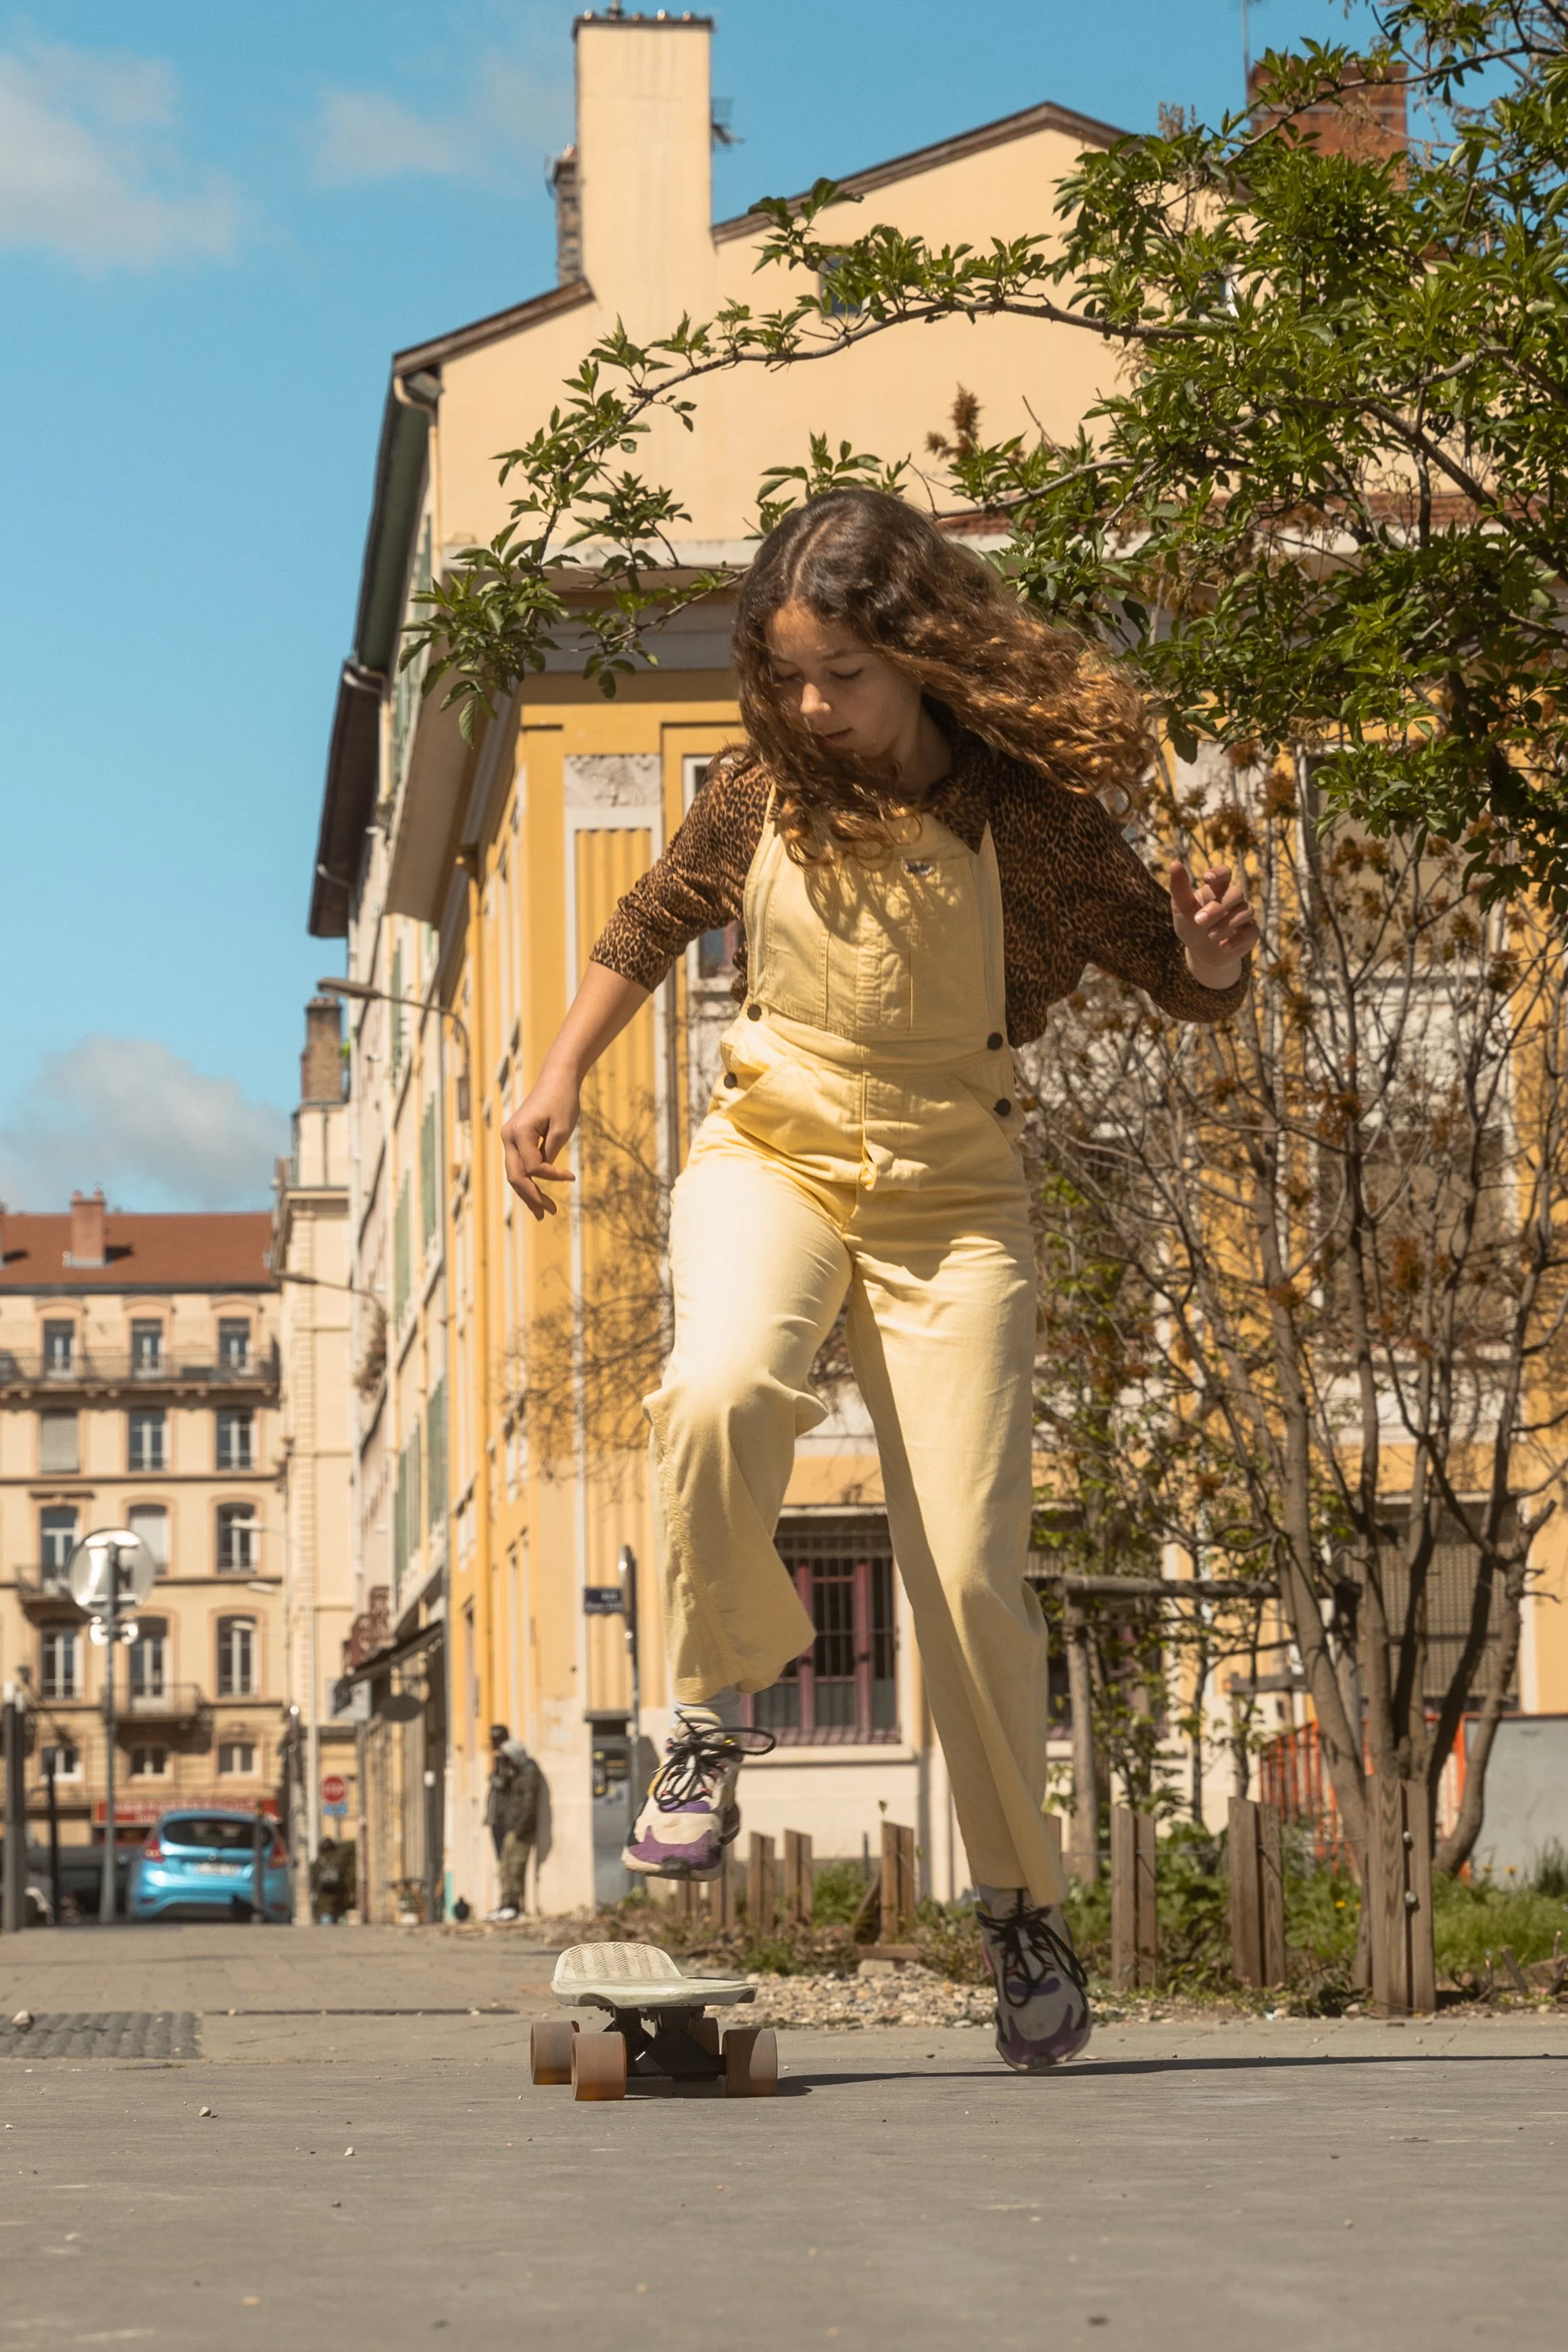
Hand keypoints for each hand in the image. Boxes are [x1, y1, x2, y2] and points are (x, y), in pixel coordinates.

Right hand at [501, 1068, 579, 1219]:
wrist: (557, 1078)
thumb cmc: (563, 1100)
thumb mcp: (562, 1129)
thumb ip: (551, 1154)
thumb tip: (543, 1176)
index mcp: (519, 1132)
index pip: (533, 1167)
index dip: (552, 1177)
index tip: (571, 1177)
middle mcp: (508, 1136)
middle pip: (516, 1176)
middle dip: (531, 1197)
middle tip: (548, 1214)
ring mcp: (509, 1137)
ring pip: (515, 1173)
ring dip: (528, 1192)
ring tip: (543, 1211)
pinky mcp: (515, 1138)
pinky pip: (519, 1164)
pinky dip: (529, 1179)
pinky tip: (539, 1193)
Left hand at [1169, 859, 1259, 986]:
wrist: (1200, 953)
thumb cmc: (1190, 925)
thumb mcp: (1181, 908)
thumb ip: (1179, 888)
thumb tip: (1175, 863)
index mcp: (1217, 889)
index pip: (1225, 873)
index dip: (1219, 873)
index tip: (1206, 878)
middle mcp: (1234, 900)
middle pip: (1236, 893)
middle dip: (1218, 907)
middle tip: (1198, 920)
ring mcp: (1244, 916)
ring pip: (1245, 911)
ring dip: (1227, 923)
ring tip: (1209, 935)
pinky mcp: (1250, 934)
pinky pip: (1252, 932)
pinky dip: (1238, 939)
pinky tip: (1223, 947)